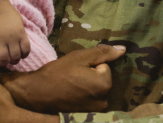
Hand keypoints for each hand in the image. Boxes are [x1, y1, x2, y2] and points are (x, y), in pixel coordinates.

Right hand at [0, 1, 30, 66]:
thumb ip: (21, 33)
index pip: (26, 50)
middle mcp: (12, 38)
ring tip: (2, 62)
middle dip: (14, 61)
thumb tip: (22, 43)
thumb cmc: (7, 12)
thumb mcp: (19, 22)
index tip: (20, 56)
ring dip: (3, 63)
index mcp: (20, 33)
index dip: (24, 55)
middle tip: (11, 60)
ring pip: (3, 59)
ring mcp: (0, 40)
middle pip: (15, 57)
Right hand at [0, 44, 125, 113]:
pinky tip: (73, 90)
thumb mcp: (80, 57)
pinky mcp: (89, 113)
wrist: (38, 93)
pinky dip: (86, 91)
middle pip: (103, 77)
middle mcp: (104, 100)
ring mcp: (97, 109)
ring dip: (89, 83)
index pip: (105, 66)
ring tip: (73, 83)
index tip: (78, 68)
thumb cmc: (59, 73)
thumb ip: (103, 52)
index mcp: (104, 85)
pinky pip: (94, 96)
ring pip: (98, 86)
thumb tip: (123, 49)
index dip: (91, 64)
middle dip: (92, 74)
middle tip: (74, 75)